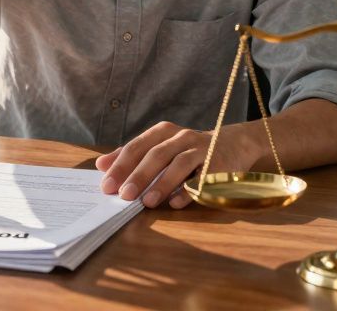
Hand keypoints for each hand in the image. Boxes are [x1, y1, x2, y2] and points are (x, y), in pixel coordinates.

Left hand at [95, 121, 260, 209]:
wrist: (234, 144)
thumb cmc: (189, 149)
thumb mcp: (161, 146)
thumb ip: (132, 155)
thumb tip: (101, 165)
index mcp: (164, 132)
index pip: (137, 147)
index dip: (121, 165)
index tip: (106, 185)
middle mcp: (182, 137)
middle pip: (156, 155)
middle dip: (138, 175)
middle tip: (123, 195)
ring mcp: (202, 150)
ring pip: (179, 164)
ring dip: (161, 183)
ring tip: (146, 202)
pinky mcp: (219, 165)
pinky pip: (202, 178)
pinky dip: (188, 191)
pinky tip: (175, 203)